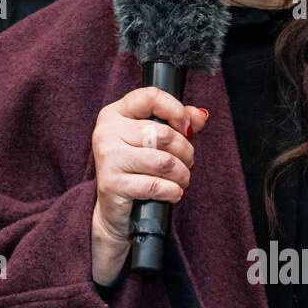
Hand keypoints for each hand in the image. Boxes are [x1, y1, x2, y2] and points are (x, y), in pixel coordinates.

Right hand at [91, 86, 208, 282]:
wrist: (115, 211)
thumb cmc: (136, 171)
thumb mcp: (155, 141)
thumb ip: (177, 123)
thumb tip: (200, 115)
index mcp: (115, 113)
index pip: (151, 97)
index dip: (177, 112)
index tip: (187, 129)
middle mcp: (107, 131)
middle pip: (163, 134)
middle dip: (185, 152)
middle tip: (187, 163)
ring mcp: (108, 157)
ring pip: (163, 161)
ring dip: (182, 174)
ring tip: (181, 180)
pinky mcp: (112, 184)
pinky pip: (155, 185)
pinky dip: (172, 191)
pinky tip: (172, 193)